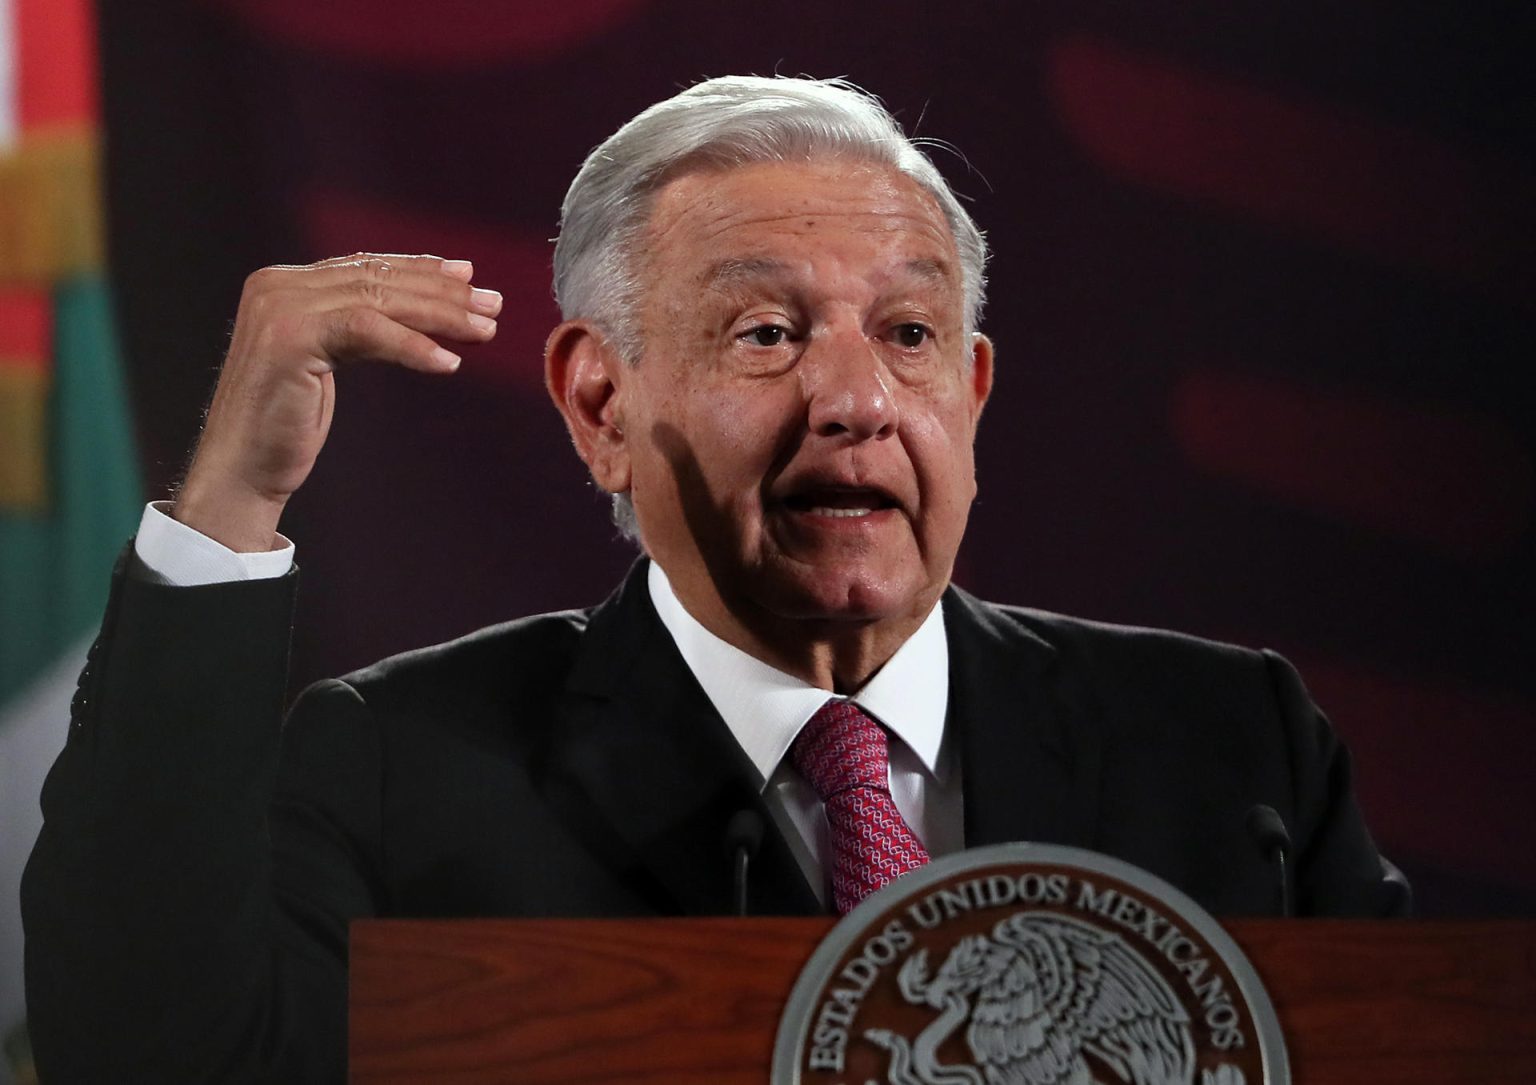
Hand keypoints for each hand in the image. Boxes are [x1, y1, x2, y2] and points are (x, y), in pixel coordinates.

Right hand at [172, 254, 499, 551]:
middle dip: (442, 292)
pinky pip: (367, 330)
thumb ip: (359, 326)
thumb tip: (419, 308)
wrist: (242, 470)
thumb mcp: (329, 361)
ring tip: (484, 330)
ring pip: (378, 299)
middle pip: (378, 279)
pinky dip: (412, 345)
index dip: (422, 269)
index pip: (366, 266)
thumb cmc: (287, 424)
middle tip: (492, 304)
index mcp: (285, 284)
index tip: (470, 277)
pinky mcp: (290, 337)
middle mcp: (278, 285)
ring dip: (439, 314)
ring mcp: (281, 308)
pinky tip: (448, 362)